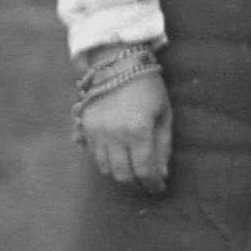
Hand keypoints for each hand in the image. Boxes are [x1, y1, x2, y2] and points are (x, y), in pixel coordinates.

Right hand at [80, 74, 170, 196]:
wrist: (117, 62)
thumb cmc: (148, 87)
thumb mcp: (164, 113)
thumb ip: (163, 145)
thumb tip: (162, 174)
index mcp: (139, 129)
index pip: (145, 170)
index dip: (153, 184)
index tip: (159, 188)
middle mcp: (115, 133)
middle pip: (123, 175)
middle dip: (137, 185)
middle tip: (146, 184)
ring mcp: (97, 131)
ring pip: (106, 169)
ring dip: (121, 176)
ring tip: (133, 174)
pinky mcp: (85, 127)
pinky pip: (94, 156)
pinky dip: (107, 163)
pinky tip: (119, 160)